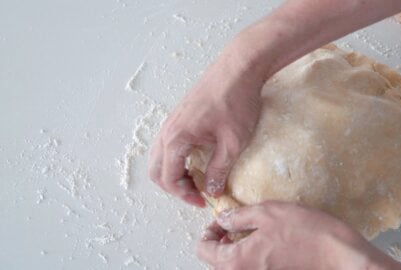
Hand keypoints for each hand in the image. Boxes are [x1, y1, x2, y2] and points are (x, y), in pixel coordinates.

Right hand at [148, 49, 263, 206]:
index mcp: (176, 138)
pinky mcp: (179, 116)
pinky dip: (175, 159)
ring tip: (197, 179)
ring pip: (159, 157)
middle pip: (157, 170)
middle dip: (174, 187)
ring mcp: (171, 121)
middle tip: (197, 194)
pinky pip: (167, 144)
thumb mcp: (232, 142)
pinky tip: (196, 159)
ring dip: (173, 173)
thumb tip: (213, 190)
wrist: (238, 68)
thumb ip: (219, 169)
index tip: (203, 201)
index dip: (185, 195)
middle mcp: (167, 130)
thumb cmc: (236, 101)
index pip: (169, 178)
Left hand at [197, 201, 400, 269]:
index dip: (208, 232)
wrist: (337, 253)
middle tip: (233, 225)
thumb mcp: (267, 213)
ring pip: (232, 266)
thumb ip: (238, 217)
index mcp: (237, 261)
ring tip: (249, 232)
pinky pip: (249, 269)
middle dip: (220, 242)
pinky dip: (248, 257)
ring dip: (234, 250)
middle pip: (215, 262)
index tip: (222, 221)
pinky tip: (263, 243)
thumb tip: (222, 219)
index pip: (203, 250)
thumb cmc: (305, 232)